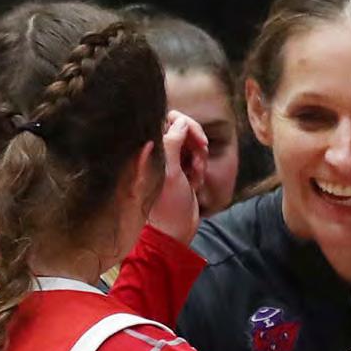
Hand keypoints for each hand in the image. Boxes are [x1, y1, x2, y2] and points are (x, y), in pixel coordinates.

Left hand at [146, 111, 208, 244]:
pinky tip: (195, 184)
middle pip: (184, 129)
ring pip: (193, 144)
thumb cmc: (166, 205)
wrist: (174, 230)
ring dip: (199, 158)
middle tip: (200, 159)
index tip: (198, 139)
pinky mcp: (181, 171)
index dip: (186, 124)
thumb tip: (179, 121)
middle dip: (196, 143)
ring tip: (195, 177)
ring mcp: (171, 161)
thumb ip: (172, 144)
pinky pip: (196, 159)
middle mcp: (159, 152)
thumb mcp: (169, 173)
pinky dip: (199, 169)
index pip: (168, 121)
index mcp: (151, 149)